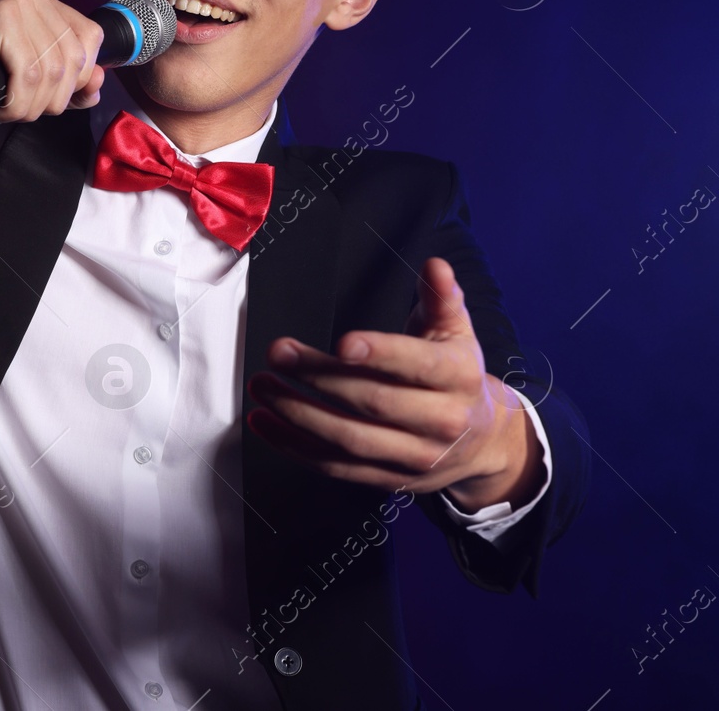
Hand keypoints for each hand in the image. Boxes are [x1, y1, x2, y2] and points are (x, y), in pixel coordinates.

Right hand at [0, 0, 105, 142]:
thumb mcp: (28, 74)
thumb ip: (66, 78)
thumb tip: (98, 87)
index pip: (90, 39)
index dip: (80, 78)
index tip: (55, 99)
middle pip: (73, 59)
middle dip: (52, 99)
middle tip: (21, 109)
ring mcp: (14, 2)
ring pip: (50, 72)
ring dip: (29, 106)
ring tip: (5, 109)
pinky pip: (27, 75)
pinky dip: (15, 102)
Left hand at [246, 256, 544, 510]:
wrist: (484, 442)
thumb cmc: (457, 376)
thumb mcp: (457, 334)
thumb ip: (441, 298)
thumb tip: (435, 266)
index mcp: (459, 377)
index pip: (419, 365)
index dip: (380, 354)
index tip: (342, 343)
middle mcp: (442, 421)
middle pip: (373, 402)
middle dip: (320, 376)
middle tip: (279, 353)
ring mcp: (415, 456)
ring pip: (349, 439)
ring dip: (297, 413)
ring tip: (262, 386)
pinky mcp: (390, 479)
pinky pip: (336, 466)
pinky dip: (294, 446)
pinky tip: (265, 422)